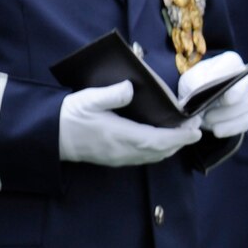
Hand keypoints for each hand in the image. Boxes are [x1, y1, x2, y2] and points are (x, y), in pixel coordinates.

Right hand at [58, 81, 202, 165]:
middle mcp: (125, 151)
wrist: (51, 136)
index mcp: (121, 136)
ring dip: (172, 146)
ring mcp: (121, 158)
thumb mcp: (89, 99)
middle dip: (181, 140)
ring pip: (155, 156)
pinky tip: (163, 139)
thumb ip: (112, 94)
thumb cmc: (70, 116)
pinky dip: (160, 149)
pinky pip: (145, 157)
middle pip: (162, 151)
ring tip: (184, 131)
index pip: (159, 140)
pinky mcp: (116, 159)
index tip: (196, 129)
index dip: (181, 137)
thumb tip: (131, 88)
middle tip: (195, 125)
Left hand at [177, 51, 247, 138]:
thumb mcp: (189, 79)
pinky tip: (215, 128)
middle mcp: (244, 79)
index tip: (208, 88)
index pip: (232, 64)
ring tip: (205, 118)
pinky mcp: (247, 116)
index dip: (220, 76)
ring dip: (220, 118)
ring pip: (240, 110)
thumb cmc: (196, 85)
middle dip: (220, 104)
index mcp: (230, 63)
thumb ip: (194, 81)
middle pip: (239, 91)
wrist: (198, 102)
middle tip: (203, 111)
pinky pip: (241, 124)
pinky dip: (226, 128)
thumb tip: (199, 89)